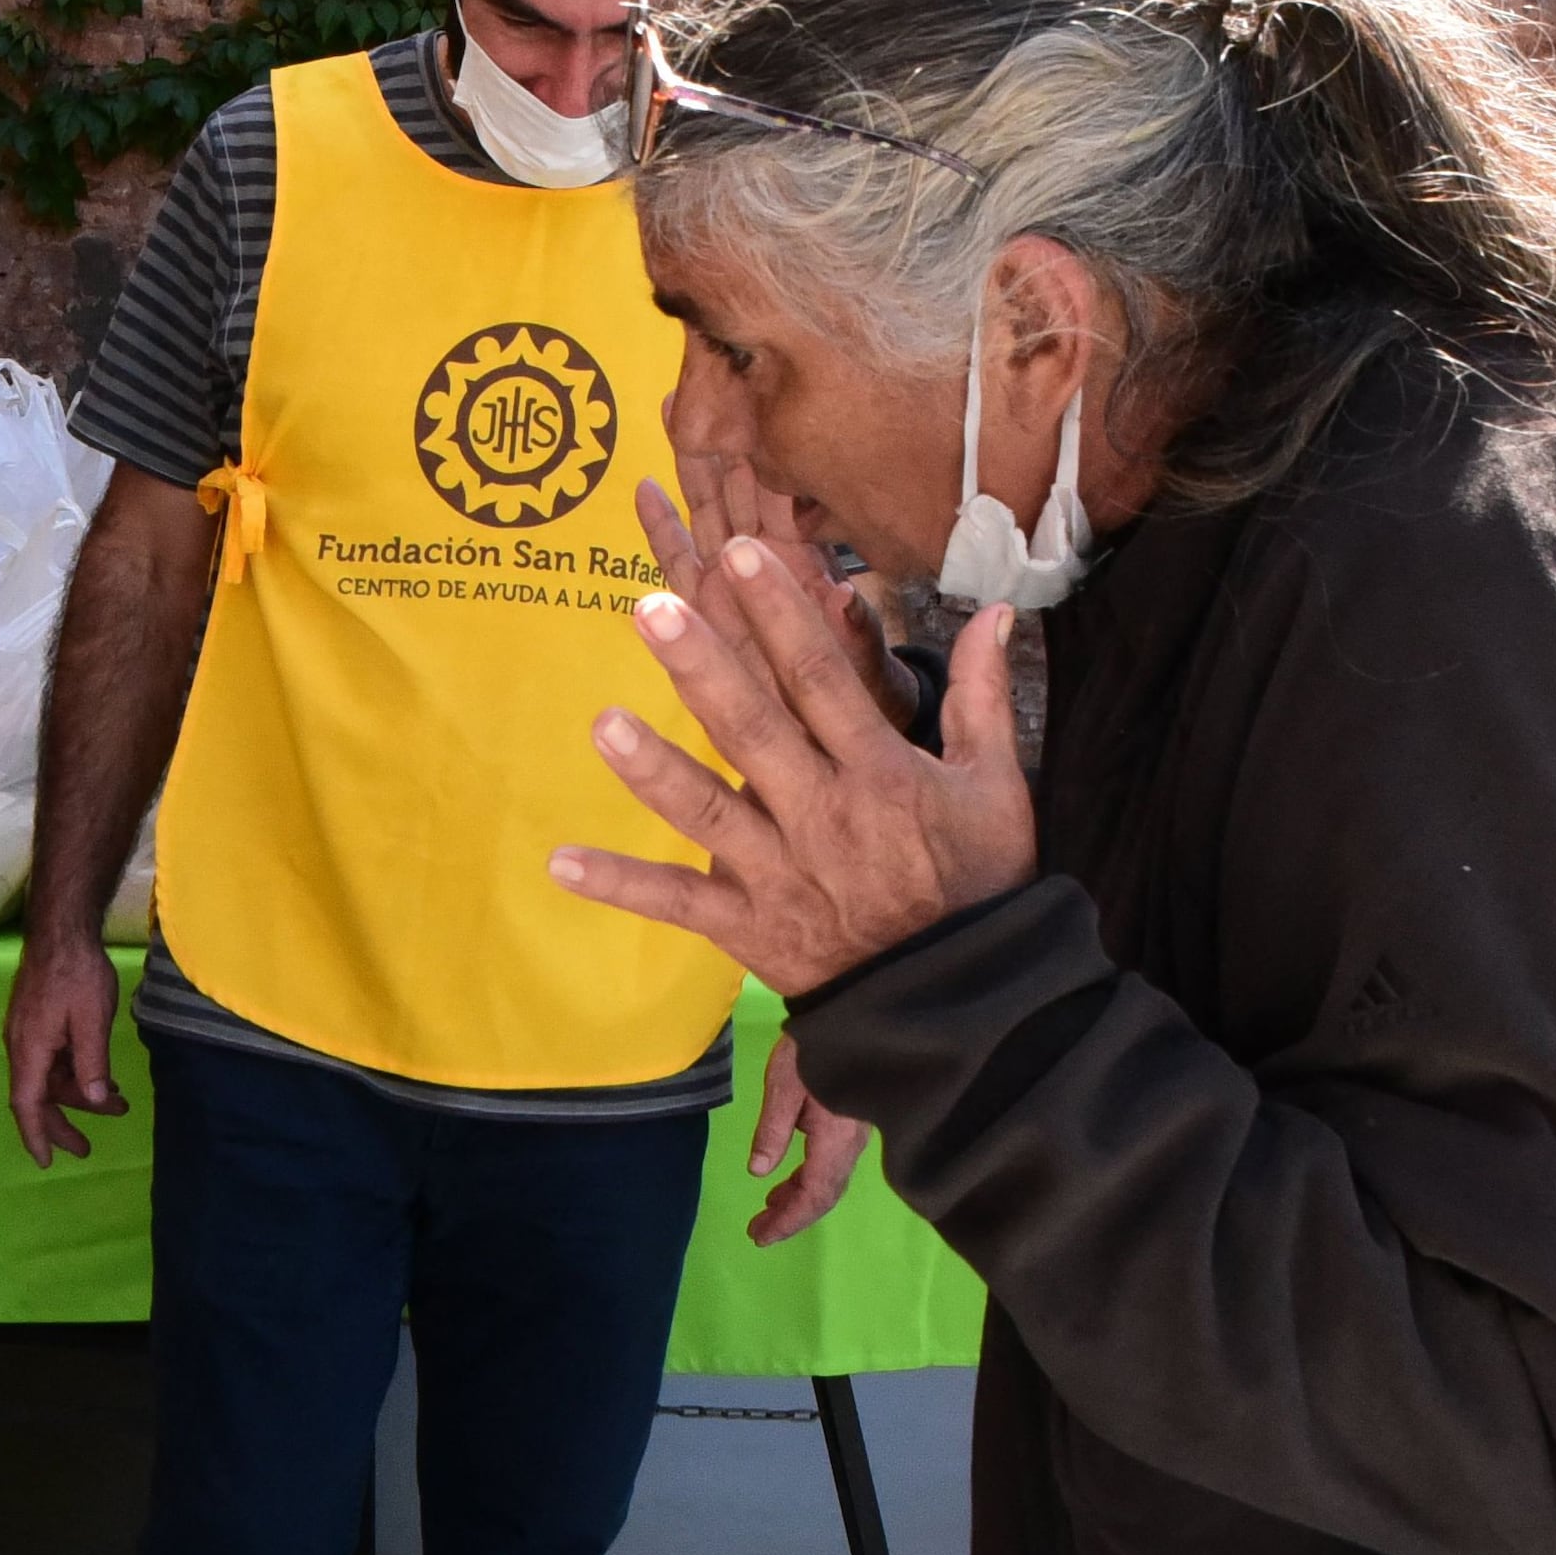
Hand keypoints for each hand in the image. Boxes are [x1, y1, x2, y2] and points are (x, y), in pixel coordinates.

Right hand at [3, 937, 128, 1163]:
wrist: (61, 930)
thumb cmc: (77, 972)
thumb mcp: (92, 1021)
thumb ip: (92, 1064)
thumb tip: (94, 1101)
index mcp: (30, 1050)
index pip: (27, 1105)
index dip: (36, 1136)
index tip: (46, 1162)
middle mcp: (21, 1047)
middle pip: (37, 1097)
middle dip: (61, 1124)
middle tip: (87, 1149)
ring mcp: (27, 1034)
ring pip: (49, 1078)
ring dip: (78, 1094)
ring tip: (117, 1103)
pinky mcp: (36, 1023)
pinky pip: (52, 1060)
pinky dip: (74, 1074)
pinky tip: (101, 1076)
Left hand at [554, 549, 1037, 997]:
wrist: (962, 1000)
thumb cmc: (978, 885)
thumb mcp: (996, 787)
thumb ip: (982, 697)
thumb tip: (996, 613)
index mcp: (880, 771)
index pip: (821, 678)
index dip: (781, 613)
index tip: (740, 554)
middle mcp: (823, 814)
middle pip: (753, 729)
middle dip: (702, 667)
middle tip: (652, 608)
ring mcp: (781, 874)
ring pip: (709, 812)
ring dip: (654, 768)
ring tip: (603, 724)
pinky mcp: (751, 929)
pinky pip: (679, 904)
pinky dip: (622, 886)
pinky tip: (559, 863)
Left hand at [742, 1032, 874, 1245]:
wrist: (849, 1010)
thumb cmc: (813, 1045)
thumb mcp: (784, 1088)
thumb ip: (773, 1133)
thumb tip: (759, 1172)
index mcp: (836, 1140)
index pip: (814, 1194)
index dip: (789, 1220)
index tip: (760, 1236)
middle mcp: (851, 1144)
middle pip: (824, 1194)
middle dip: (792, 1215)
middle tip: (758, 1230)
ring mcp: (854, 1133)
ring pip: (827, 1179)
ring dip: (797, 1197)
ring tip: (767, 1207)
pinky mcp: (850, 1121)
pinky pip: (829, 1162)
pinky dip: (806, 1177)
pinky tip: (785, 1177)